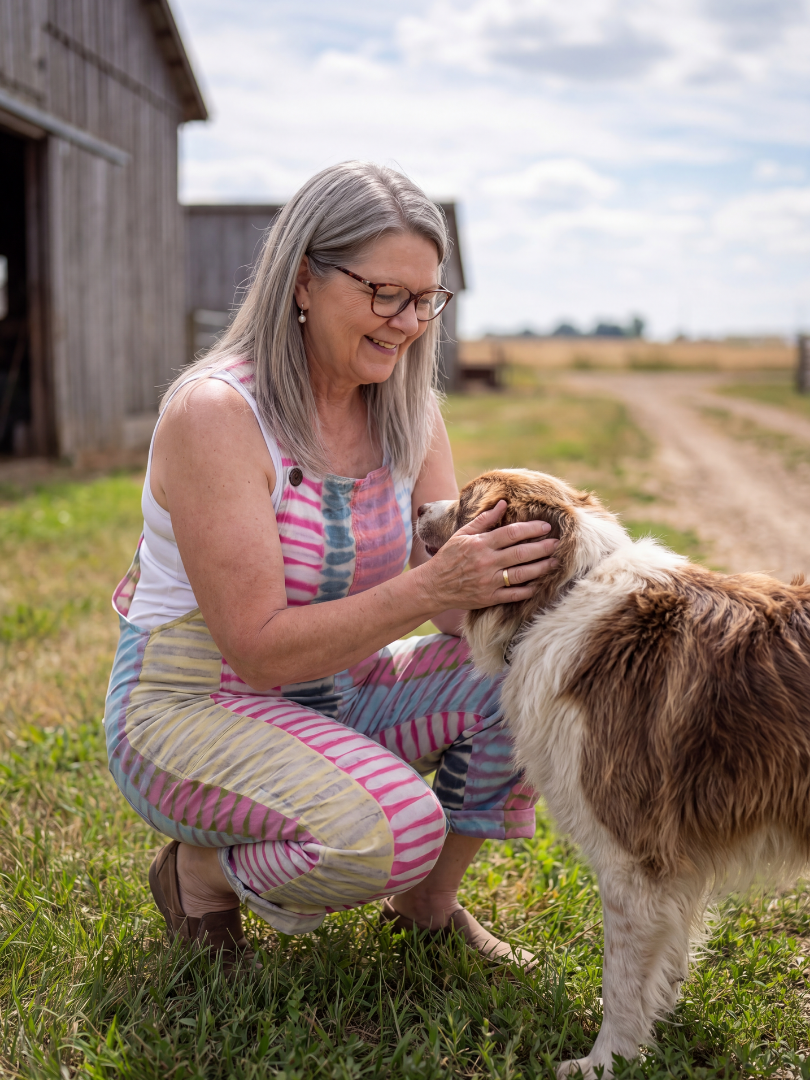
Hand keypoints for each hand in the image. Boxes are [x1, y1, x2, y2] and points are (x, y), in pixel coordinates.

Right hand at [418, 500, 558, 610]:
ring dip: (541, 568)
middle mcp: (486, 562)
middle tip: (557, 543)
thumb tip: (503, 503)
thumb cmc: (448, 557)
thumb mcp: (462, 534)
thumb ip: (484, 520)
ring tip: (554, 562)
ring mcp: (489, 581)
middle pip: (521, 553)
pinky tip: (539, 584)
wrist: (433, 586)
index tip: (546, 526)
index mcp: (480, 544)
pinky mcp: (489, 598)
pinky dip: (528, 590)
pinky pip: (514, 594)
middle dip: (542, 547)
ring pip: (521, 574)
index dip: (531, 529)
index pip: (511, 533)